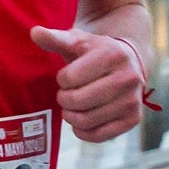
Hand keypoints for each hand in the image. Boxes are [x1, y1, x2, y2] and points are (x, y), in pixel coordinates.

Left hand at [30, 25, 149, 145]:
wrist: (129, 62)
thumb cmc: (95, 52)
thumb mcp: (77, 41)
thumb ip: (55, 39)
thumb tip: (34, 32)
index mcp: (112, 55)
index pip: (69, 78)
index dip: (62, 79)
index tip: (67, 76)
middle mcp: (127, 78)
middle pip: (77, 101)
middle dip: (64, 99)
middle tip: (66, 95)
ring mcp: (132, 100)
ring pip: (87, 120)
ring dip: (71, 116)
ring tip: (72, 107)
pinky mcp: (133, 119)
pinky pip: (99, 136)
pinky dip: (83, 132)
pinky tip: (81, 121)